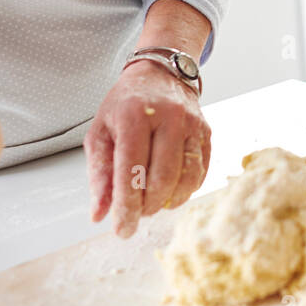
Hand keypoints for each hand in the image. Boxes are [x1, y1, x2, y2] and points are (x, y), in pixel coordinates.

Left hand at [85, 59, 210, 237]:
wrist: (160, 75)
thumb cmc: (125, 105)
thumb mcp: (101, 132)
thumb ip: (99, 174)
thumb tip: (100, 213)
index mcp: (134, 117)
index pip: (131, 170)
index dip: (127, 206)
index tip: (122, 230)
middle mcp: (167, 118)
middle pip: (162, 178)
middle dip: (148, 207)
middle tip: (136, 215)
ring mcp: (191, 124)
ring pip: (186, 178)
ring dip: (168, 201)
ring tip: (152, 204)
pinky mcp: (206, 132)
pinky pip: (201, 172)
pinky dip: (185, 191)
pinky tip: (171, 193)